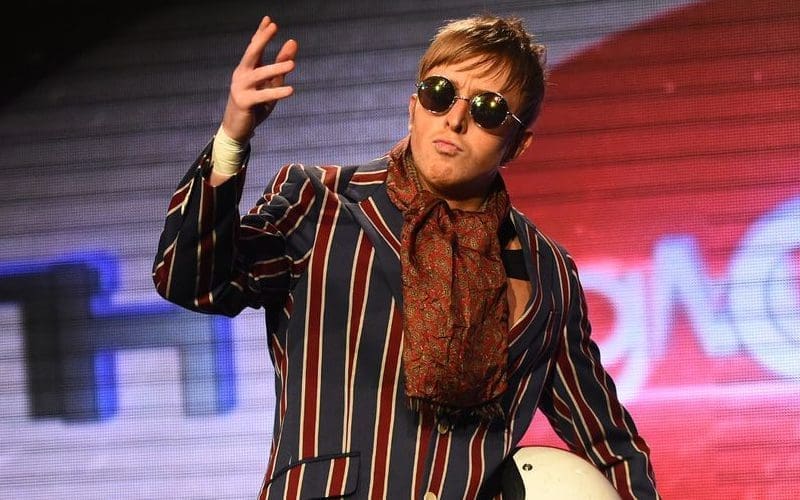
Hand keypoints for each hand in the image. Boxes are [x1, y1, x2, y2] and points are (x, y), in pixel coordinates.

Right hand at [222, 16, 297, 141]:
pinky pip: (263, 96)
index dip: (261, 33)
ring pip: (259, 74)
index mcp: (247, 68)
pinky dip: (277, 93)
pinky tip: (291, 90)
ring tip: (292, 65)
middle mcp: (241, 74)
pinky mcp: (244, 102)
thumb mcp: (270, 84)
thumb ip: (281, 65)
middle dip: (262, 39)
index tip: (269, 20)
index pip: (254, 47)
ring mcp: (241, 88)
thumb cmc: (255, 106)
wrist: (237, 129)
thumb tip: (293, 42)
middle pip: (251, 53)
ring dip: (276, 68)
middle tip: (273, 27)